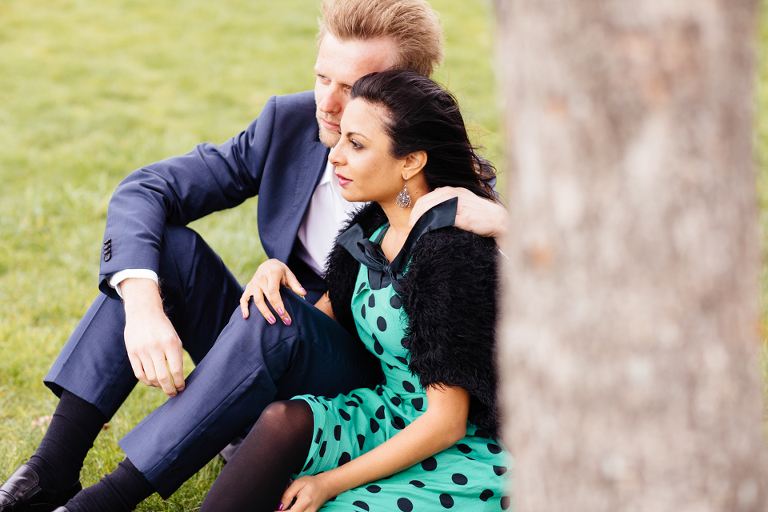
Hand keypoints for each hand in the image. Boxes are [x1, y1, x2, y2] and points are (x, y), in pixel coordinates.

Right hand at [121, 278, 184, 396]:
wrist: (144, 313)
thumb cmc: (163, 329)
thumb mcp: (175, 339)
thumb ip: (177, 357)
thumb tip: (177, 379)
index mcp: (170, 343)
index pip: (176, 370)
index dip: (179, 383)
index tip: (181, 388)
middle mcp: (156, 347)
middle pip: (162, 377)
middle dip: (169, 389)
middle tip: (173, 394)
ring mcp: (142, 350)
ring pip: (150, 377)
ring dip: (158, 386)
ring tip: (163, 386)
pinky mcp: (132, 353)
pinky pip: (139, 374)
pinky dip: (147, 381)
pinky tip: (152, 382)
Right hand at [240, 259, 305, 324]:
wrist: (268, 264)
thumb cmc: (280, 271)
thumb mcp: (289, 274)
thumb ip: (295, 284)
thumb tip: (304, 292)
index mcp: (271, 274)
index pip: (273, 291)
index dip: (277, 303)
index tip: (282, 313)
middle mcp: (260, 279)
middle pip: (266, 298)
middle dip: (274, 311)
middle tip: (285, 321)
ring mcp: (253, 284)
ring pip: (256, 300)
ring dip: (264, 312)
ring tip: (272, 321)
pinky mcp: (248, 288)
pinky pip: (244, 299)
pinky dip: (244, 308)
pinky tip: (246, 317)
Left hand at [277, 475, 335, 511]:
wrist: (326, 486)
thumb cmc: (312, 483)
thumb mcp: (298, 483)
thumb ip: (287, 495)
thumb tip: (279, 506)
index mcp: (305, 501)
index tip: (274, 510)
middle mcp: (309, 511)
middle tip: (277, 509)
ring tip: (283, 509)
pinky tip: (289, 510)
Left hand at [409, 186, 507, 241]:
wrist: (498, 219)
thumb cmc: (480, 213)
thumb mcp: (463, 201)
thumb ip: (448, 203)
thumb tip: (432, 210)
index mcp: (452, 190)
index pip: (426, 198)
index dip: (416, 209)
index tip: (412, 220)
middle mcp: (454, 194)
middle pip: (426, 202)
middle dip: (415, 215)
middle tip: (411, 226)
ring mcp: (458, 204)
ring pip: (432, 209)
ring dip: (421, 219)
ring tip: (416, 228)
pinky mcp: (463, 216)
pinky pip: (443, 218)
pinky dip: (433, 223)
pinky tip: (429, 230)